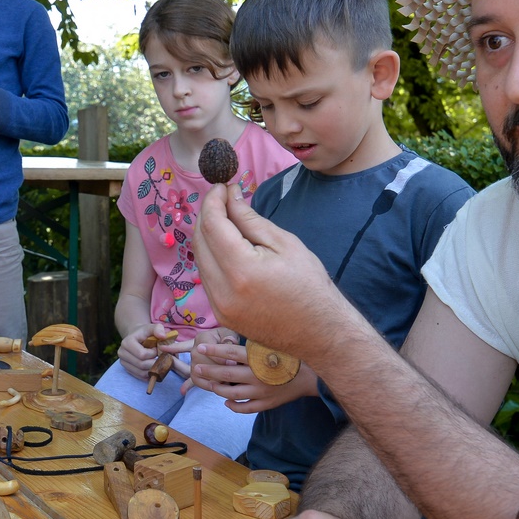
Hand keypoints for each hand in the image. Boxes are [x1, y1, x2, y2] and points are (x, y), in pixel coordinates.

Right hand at [116, 322, 167, 381]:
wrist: (137, 338)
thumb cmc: (145, 333)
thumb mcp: (151, 327)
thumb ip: (158, 329)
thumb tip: (163, 336)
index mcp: (127, 343)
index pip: (142, 354)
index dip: (153, 353)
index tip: (157, 349)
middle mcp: (122, 353)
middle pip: (141, 365)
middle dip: (154, 362)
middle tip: (159, 357)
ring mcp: (123, 363)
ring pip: (141, 372)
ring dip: (152, 369)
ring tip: (157, 361)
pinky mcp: (127, 369)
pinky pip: (140, 376)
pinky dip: (149, 374)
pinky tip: (154, 367)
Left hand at [185, 340, 313, 412]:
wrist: (311, 377)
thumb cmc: (291, 357)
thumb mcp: (273, 346)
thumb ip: (254, 344)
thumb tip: (234, 334)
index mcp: (259, 359)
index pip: (231, 353)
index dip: (214, 350)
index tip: (201, 347)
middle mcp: (258, 376)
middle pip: (226, 374)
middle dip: (209, 370)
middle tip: (197, 367)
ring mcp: (261, 393)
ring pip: (232, 394)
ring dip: (218, 389)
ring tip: (209, 384)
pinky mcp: (266, 404)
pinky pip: (245, 408)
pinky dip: (233, 406)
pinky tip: (226, 402)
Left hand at [194, 186, 346, 352]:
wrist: (319, 332)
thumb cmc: (309, 285)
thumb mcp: (285, 244)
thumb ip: (250, 219)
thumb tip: (230, 197)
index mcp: (241, 269)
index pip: (212, 224)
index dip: (213, 200)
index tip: (222, 186)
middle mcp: (223, 290)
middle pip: (199, 241)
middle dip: (208, 215)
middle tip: (224, 200)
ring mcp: (219, 306)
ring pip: (200, 260)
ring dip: (208, 236)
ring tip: (227, 221)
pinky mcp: (220, 315)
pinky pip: (207, 278)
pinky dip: (213, 258)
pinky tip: (228, 248)